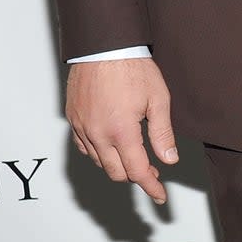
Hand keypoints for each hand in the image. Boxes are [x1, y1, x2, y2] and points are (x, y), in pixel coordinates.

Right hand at [66, 58, 177, 203]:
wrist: (104, 46)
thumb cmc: (133, 68)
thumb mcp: (158, 99)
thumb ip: (162, 133)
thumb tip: (169, 159)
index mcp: (121, 131)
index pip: (137, 171)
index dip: (150, 186)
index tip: (159, 196)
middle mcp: (98, 134)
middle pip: (116, 172)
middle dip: (135, 176)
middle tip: (152, 169)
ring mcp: (82, 127)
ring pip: (99, 161)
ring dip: (117, 164)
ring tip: (134, 153)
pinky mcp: (73, 119)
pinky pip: (84, 147)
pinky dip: (98, 152)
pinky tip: (111, 143)